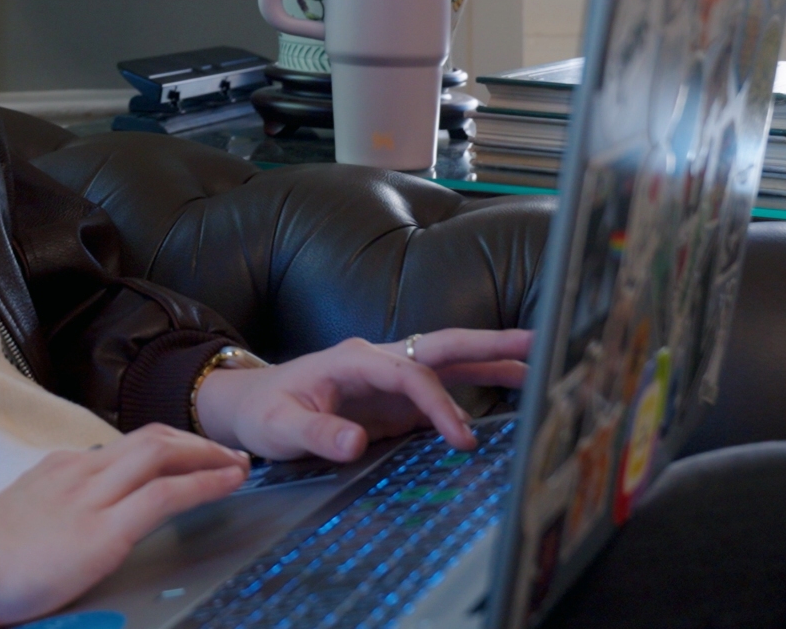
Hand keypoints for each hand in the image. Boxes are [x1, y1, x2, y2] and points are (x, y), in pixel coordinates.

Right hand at [0, 423, 248, 627]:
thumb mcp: (28, 517)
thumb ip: (61, 510)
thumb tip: (86, 522)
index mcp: (63, 468)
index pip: (128, 446)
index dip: (171, 447)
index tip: (196, 456)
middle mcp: (81, 470)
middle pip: (153, 438)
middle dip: (197, 443)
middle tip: (229, 455)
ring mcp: (93, 495)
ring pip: (164, 454)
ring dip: (208, 456)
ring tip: (238, 466)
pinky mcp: (104, 529)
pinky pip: (165, 493)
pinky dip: (203, 484)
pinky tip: (226, 485)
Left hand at [192, 330, 532, 461]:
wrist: (247, 407)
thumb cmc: (261, 413)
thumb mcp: (279, 429)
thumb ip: (316, 434)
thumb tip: (355, 442)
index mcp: (353, 360)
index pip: (411, 373)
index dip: (440, 403)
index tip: (462, 438)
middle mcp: (378, 361)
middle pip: (441, 346)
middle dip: (489, 344)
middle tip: (538, 342)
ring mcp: (389, 379)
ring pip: (448, 363)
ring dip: (491, 363)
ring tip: (539, 367)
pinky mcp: (393, 401)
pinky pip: (441, 391)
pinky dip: (475, 391)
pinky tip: (506, 397)